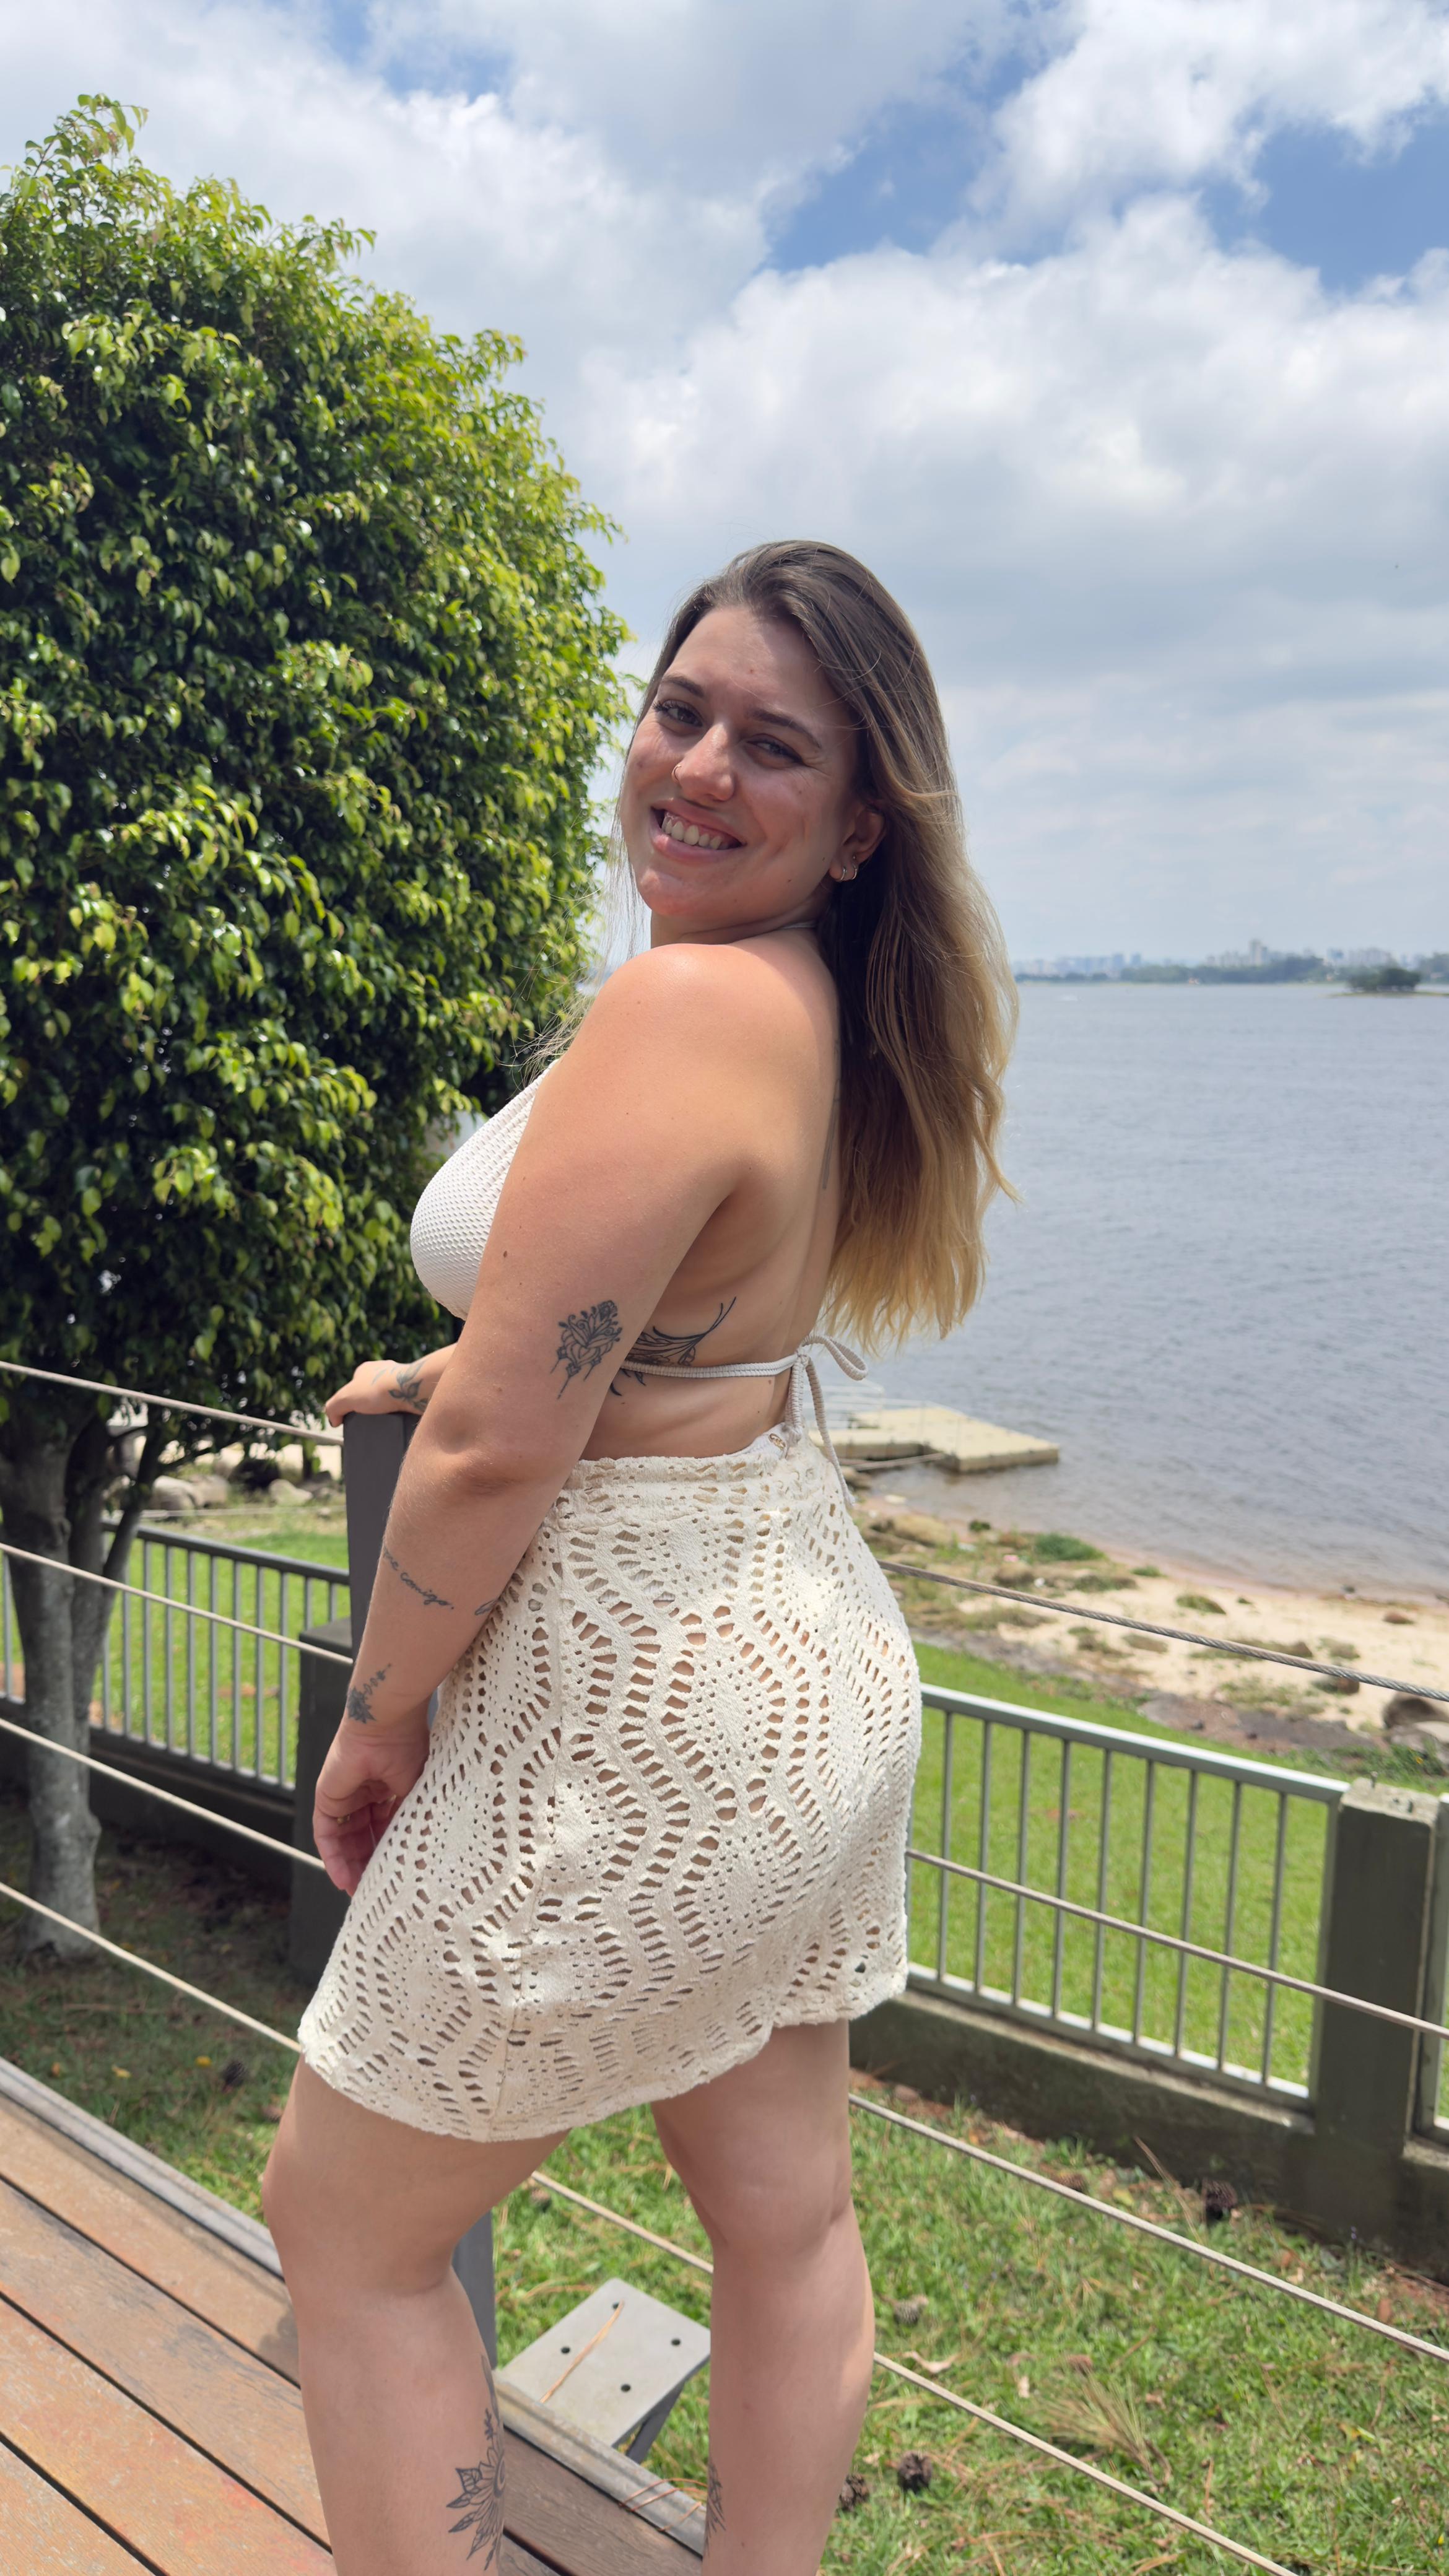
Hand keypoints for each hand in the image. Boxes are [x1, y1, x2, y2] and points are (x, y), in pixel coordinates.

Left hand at [312, 1705, 430, 1893]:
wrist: (385, 1723)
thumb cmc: (407, 1748)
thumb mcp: (416, 1792)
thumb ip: (412, 1820)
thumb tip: (419, 1857)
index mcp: (388, 1790)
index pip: (384, 1831)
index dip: (388, 1856)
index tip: (395, 1881)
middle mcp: (365, 1795)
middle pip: (363, 1840)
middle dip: (367, 1867)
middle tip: (375, 1894)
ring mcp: (344, 1797)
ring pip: (344, 1841)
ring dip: (350, 1868)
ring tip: (359, 1892)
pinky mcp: (326, 1798)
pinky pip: (326, 1834)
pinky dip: (332, 1858)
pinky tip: (342, 1878)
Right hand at [325, 1358, 429, 1423]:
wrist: (413, 1389)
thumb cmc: (379, 1389)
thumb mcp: (346, 1398)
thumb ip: (333, 1407)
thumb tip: (334, 1420)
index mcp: (366, 1370)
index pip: (353, 1390)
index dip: (350, 1405)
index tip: (353, 1418)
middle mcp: (385, 1373)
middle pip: (371, 1396)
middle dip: (369, 1410)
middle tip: (370, 1423)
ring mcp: (401, 1382)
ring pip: (389, 1402)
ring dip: (386, 1414)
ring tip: (386, 1424)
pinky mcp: (414, 1392)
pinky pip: (404, 1407)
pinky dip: (400, 1415)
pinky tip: (400, 1422)